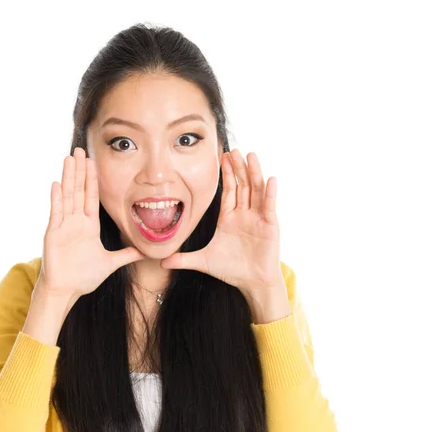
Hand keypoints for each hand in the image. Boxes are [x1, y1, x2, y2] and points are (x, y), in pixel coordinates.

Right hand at [37, 147, 144, 298]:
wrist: (66, 290)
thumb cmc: (83, 277)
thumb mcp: (110, 263)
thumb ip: (126, 255)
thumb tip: (145, 252)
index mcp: (89, 226)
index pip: (92, 198)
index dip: (93, 180)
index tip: (94, 163)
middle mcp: (76, 222)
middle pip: (79, 191)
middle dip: (80, 171)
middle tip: (81, 150)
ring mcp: (64, 227)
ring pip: (67, 197)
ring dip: (68, 177)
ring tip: (69, 158)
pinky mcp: (54, 234)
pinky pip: (56, 214)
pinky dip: (56, 199)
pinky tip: (57, 184)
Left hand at [160, 149, 282, 291]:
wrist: (252, 283)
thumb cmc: (231, 270)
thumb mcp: (203, 261)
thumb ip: (183, 259)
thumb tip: (161, 261)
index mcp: (229, 218)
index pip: (228, 191)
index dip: (226, 174)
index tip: (222, 157)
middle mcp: (244, 214)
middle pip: (241, 185)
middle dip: (237, 167)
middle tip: (232, 149)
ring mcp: (258, 218)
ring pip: (255, 190)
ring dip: (253, 173)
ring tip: (250, 155)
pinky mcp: (269, 225)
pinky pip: (269, 206)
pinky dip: (269, 192)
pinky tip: (269, 178)